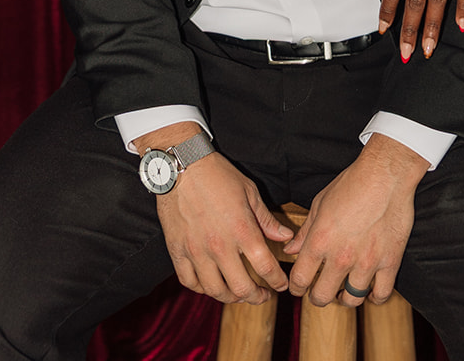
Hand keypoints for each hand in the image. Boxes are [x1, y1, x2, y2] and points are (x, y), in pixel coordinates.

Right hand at [156, 152, 292, 303]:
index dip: (277, 281)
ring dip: (230, 298)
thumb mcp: (249, 192)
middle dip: (256, 297)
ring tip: (237, 294)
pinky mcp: (177, 251)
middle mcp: (219, 246)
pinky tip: (210, 284)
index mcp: (242, 230)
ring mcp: (196, 251)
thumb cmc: (218, 175)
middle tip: (262, 296)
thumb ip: (266, 220)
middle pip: (241, 288)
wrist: (182, 165)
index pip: (266, 267)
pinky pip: (189, 282)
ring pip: (214, 291)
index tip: (281, 285)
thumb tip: (286, 238)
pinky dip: (201, 289)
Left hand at [286, 136, 426, 306]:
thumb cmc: (351, 183)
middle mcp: (341, 257)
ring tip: (345, 290)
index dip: (296, 288)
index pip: (299, 280)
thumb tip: (290, 250)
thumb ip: (305, 230)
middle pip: (322, 297)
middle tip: (321, 290)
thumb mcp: (320, 203)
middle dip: (317, 297)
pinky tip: (370, 291)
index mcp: (319, 241)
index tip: (299, 287)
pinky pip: (381, 294)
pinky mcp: (389, 262)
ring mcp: (366, 262)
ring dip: (345, 298)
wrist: (385, 174)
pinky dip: (374, 297)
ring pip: (351, 300)